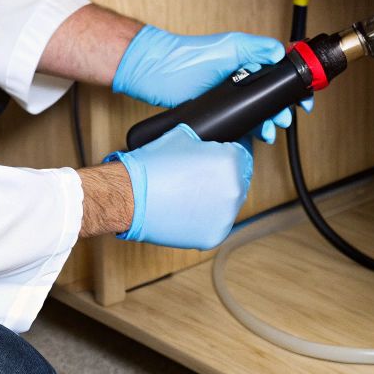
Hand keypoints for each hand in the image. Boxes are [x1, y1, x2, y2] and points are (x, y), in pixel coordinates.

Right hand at [105, 124, 252, 249]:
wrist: (130, 197)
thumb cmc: (152, 167)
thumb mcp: (183, 136)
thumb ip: (207, 139)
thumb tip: (214, 140)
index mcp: (231, 162)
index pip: (243, 154)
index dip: (229, 153)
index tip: (216, 158)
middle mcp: (234, 190)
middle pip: (238, 180)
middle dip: (224, 176)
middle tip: (200, 176)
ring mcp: (225, 216)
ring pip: (228, 204)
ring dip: (216, 198)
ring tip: (191, 194)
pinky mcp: (214, 236)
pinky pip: (216, 224)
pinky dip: (205, 219)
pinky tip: (188, 211)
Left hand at [114, 25, 292, 141]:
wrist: (157, 74)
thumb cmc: (189, 57)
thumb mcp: (228, 47)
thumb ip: (256, 48)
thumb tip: (280, 52)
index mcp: (249, 62)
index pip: (280, 74)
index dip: (294, 86)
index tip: (305, 98)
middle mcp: (242, 81)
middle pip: (273, 99)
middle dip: (283, 111)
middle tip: (284, 118)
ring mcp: (231, 99)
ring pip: (259, 115)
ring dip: (269, 124)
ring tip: (269, 130)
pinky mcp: (219, 115)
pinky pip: (241, 126)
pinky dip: (251, 133)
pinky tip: (254, 136)